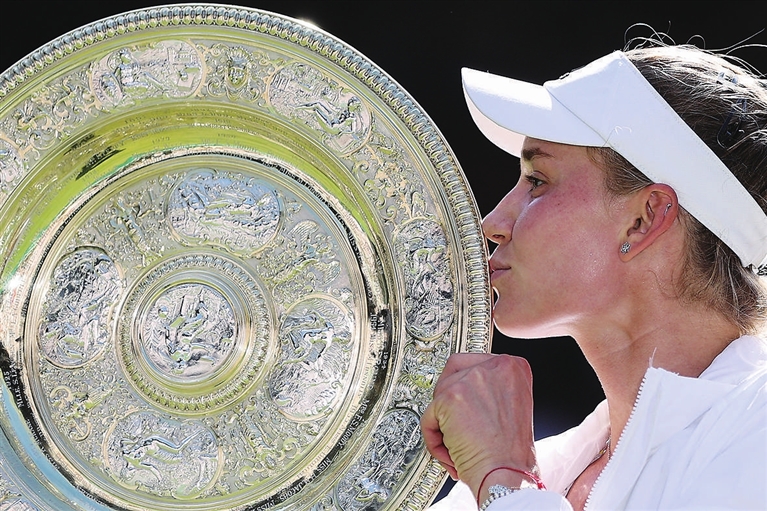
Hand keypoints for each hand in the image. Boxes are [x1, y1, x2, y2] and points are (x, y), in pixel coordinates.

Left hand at [420, 353, 537, 496]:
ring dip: (444, 423)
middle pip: (452, 373)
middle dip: (450, 403)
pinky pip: (429, 416)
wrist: (507, 475)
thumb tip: (465, 386)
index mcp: (513, 366)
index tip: (464, 405)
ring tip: (460, 445)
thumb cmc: (510, 453)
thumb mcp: (511, 405)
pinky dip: (434, 438)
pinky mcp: (450, 396)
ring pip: (439, 395)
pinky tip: (452, 452)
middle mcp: (495, 366)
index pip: (474, 362)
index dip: (465, 387)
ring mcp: (472, 379)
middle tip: (459, 427)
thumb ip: (491, 388)